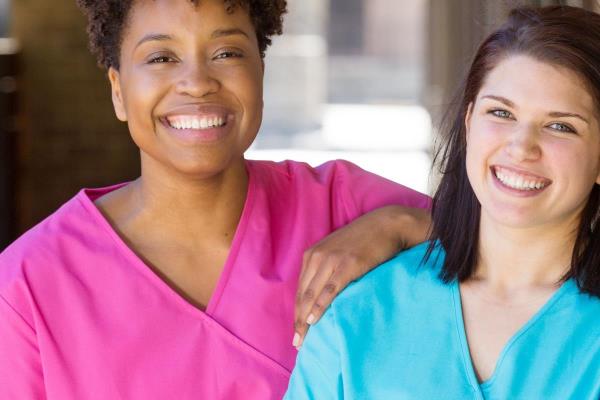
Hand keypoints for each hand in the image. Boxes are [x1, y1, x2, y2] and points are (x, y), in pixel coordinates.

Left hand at [293, 206, 430, 347]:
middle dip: (298, 321)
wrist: (387, 224)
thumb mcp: (338, 250)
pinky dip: (320, 306)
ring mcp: (332, 260)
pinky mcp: (348, 264)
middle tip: (297, 343)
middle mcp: (317, 257)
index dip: (297, 312)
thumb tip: (321, 293)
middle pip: (303, 295)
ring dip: (306, 319)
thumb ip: (326, 267)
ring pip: (312, 295)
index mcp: (312, 255)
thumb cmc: (365, 240)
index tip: (297, 331)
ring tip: (304, 339)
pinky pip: (330, 289)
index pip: (300, 290)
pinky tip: (314, 320)